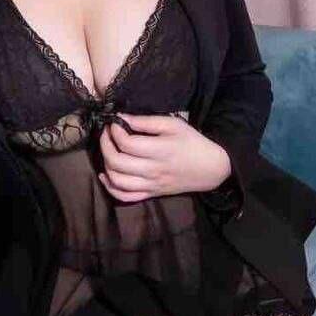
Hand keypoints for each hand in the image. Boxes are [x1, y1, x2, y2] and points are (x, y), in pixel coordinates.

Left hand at [97, 112, 231, 202]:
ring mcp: (151, 185)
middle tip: (107, 133)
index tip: (114, 122)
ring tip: (108, 150)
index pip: (126, 143)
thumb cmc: (192, 142)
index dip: (114, 131)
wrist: (210, 168)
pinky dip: (111, 188)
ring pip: (117, 180)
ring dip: (105, 164)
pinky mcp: (151, 194)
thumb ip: (146, 121)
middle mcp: (152, 170)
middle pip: (117, 162)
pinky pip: (125, 197)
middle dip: (105, 144)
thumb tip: (122, 118)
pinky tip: (106, 175)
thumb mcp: (173, 124)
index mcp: (160, 150)